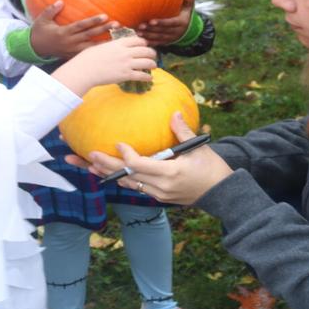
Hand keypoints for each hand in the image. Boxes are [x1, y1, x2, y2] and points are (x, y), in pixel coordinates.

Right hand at [28, 0, 114, 59]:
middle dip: (104, 30)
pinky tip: (109, 49)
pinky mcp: (73, 56)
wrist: (35, 49)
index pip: (81, 25)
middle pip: (90, 35)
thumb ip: (51, 10)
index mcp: (63, 32)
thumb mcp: (42, 19)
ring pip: (92, 47)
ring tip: (118, 39)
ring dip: (105, 42)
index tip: (105, 16)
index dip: (93, 21)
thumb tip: (60, 1)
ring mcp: (72, 50)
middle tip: (117, 24)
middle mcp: (70, 42)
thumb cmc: (39, 32)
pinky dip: (98, 52)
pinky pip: (88, 54)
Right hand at [54, 36, 155, 95]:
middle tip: (152, 56)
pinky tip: (149, 78)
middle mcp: (125, 52)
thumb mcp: (101, 46)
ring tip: (153, 66)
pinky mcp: (126, 75)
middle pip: (146, 50)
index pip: (138, 40)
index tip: (145, 45)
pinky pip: (142, 76)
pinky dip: (147, 77)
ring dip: (153, 64)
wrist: (85, 70)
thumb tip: (116, 45)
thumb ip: (112, 45)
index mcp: (119, 43)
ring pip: (147, 63)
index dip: (144, 43)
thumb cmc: (88, 58)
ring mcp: (127, 64)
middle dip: (152, 53)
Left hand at [66, 112, 231, 205]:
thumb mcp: (200, 147)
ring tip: (88, 165)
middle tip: (88, 155)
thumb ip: (183, 131)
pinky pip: (135, 186)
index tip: (118, 144)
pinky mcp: (158, 196)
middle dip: (106, 166)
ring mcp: (159, 194)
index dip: (127, 156)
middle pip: (128, 176)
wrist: (221, 193)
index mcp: (171, 174)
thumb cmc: (212, 168)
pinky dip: (121, 178)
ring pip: (128, 184)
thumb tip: (173, 112)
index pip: (141, 166)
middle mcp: (161, 187)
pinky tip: (106, 172)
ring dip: (108, 174)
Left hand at [135, 0, 195, 46]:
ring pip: (158, 38)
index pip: (170, 23)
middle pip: (162, 31)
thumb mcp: (189, 7)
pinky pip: (157, 43)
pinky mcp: (166, 42)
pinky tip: (141, 39)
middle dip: (151, 29)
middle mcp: (176, 32)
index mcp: (181, 23)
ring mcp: (171, 38)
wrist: (188, 30)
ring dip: (148, 36)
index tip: (151, 21)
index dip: (161, 23)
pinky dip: (149, 42)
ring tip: (137, 32)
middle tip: (140, 25)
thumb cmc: (185, 14)